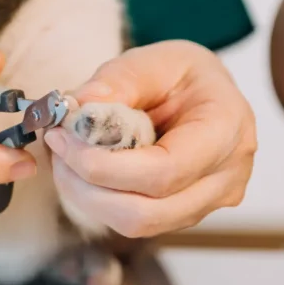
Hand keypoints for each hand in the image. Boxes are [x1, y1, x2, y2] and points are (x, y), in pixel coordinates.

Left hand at [44, 40, 255, 236]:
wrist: (207, 92)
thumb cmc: (183, 74)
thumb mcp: (152, 60)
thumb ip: (116, 82)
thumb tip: (76, 111)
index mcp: (226, 131)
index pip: (162, 172)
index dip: (103, 166)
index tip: (63, 139)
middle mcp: (226, 177)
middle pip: (145, 213)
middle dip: (87, 187)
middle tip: (57, 148)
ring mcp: (209, 203)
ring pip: (136, 225)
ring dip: (88, 196)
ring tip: (66, 156)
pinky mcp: (186, 213)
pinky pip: (136, 221)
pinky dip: (100, 199)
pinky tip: (85, 169)